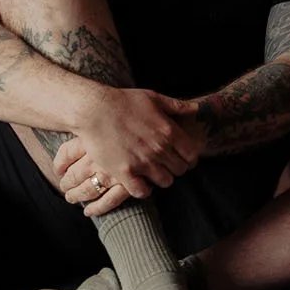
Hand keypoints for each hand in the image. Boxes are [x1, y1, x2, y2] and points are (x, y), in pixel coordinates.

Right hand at [53, 88, 201, 207]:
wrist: (94, 110)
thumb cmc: (123, 101)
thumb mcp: (154, 98)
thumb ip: (177, 105)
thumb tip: (196, 108)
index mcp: (169, 131)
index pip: (192, 155)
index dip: (189, 158)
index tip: (181, 157)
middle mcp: (159, 148)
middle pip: (180, 170)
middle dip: (176, 168)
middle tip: (166, 164)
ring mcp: (142, 162)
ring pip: (165, 182)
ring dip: (161, 178)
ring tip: (153, 172)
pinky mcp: (124, 172)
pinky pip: (142, 192)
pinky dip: (143, 189)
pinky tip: (139, 182)